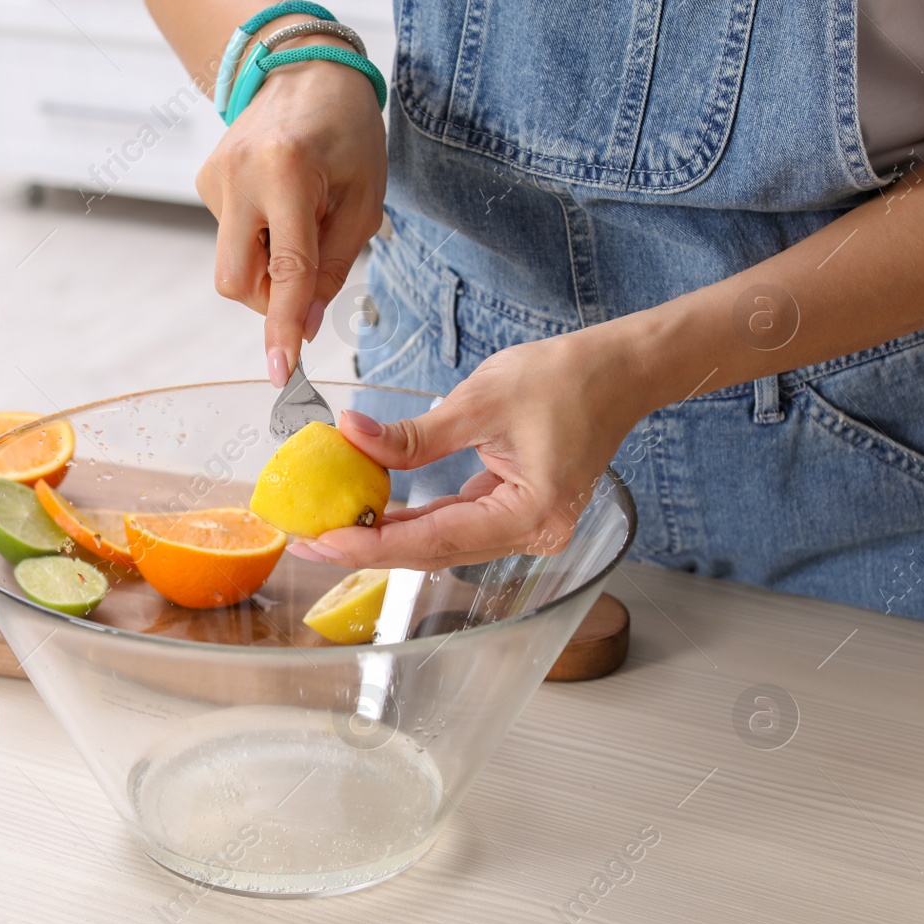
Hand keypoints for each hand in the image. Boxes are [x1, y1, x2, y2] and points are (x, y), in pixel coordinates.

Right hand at [196, 54, 386, 385]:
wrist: (303, 68)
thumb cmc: (346, 132)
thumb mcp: (364, 198)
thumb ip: (335, 265)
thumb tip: (308, 325)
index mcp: (287, 173)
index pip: (286, 270)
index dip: (284, 326)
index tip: (279, 372)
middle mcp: (239, 176)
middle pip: (237, 281)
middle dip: (271, 299)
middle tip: (308, 273)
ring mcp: (213, 179)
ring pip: (232, 264)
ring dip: (267, 264)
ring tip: (298, 218)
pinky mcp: (203, 181)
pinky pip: (229, 237)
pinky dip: (256, 237)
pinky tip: (276, 201)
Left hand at [301, 325, 651, 569]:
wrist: (618, 371)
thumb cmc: (566, 378)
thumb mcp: (480, 400)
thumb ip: (414, 435)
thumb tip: (351, 436)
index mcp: (532, 516)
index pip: (436, 539)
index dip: (374, 543)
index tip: (322, 539)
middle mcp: (532, 536)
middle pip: (434, 552)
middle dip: (367, 548)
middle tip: (305, 541)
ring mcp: (525, 529)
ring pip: (440, 543)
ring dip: (384, 538)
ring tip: (325, 531)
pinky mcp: (514, 514)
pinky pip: (453, 525)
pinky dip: (411, 521)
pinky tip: (368, 516)